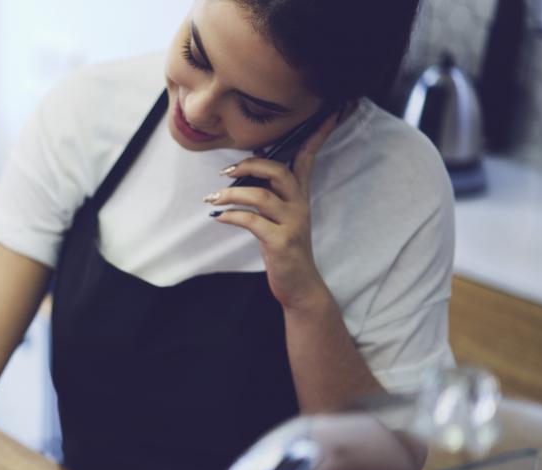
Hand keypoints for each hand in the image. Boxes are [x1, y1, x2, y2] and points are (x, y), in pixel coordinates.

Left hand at [204, 112, 340, 311]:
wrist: (299, 285)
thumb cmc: (284, 248)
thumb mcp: (280, 217)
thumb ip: (270, 194)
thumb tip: (244, 172)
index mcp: (300, 196)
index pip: (308, 158)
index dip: (316, 135)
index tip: (328, 113)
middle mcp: (299, 205)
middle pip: (279, 171)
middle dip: (251, 165)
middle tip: (225, 171)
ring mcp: (292, 223)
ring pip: (261, 196)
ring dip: (232, 194)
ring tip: (212, 198)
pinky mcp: (280, 241)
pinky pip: (251, 221)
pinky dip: (231, 215)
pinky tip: (218, 216)